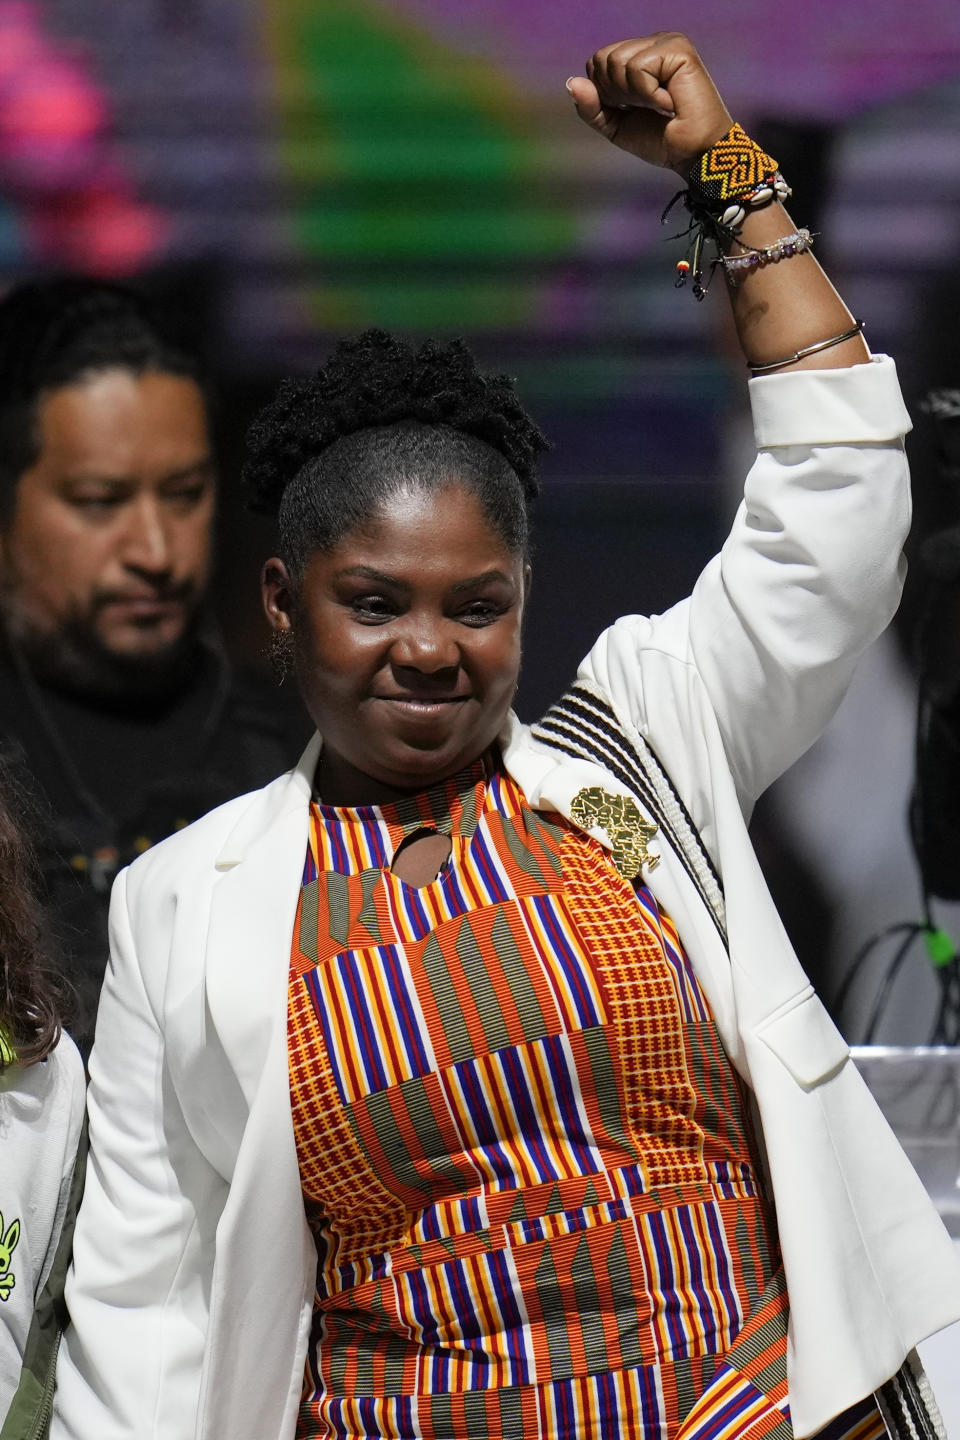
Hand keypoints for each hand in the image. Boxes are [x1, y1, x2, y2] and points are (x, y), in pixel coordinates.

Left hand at [568, 33, 731, 174]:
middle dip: (617, 94)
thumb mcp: (615, 125)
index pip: (596, 62)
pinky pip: (638, 68)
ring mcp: (667, 43)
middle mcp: (653, 43)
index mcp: (640, 54)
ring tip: (661, 105)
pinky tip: (670, 102)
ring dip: (635, 95)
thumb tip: (571, 82)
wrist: (692, 155)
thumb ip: (591, 107)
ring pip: (618, 61)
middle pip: (603, 59)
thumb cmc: (661, 141)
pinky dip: (648, 95)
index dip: (605, 94)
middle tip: (648, 108)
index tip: (634, 110)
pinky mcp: (678, 49)